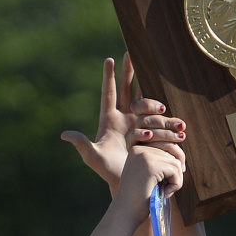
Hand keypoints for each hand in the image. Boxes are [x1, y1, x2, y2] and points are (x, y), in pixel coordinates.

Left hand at [61, 54, 185, 188]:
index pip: (109, 93)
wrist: (130, 183)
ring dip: (152, 99)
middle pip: (127, 89)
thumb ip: (81, 145)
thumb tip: (64, 134)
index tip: (109, 59)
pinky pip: (159, 120)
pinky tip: (171, 110)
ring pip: (146, 103)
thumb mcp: (93, 158)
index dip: (109, 77)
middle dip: (130, 71)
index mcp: (109, 119)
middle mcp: (124, 117)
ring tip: (160, 102)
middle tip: (132, 53)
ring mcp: (139, 124)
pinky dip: (166, 115)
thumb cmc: (108, 171)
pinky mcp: (152, 133)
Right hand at [114, 144, 184, 228]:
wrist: (125, 212)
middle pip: (173, 153)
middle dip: (176, 173)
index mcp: (137, 148)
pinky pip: (175, 171)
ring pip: (176, 162)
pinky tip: (164, 193)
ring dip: (176, 180)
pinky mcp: (150, 166)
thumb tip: (182, 159)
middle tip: (167, 188)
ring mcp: (144, 155)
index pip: (166, 146)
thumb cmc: (139, 198)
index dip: (174, 163)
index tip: (173, 178)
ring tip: (164, 191)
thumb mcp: (150, 176)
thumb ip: (161, 164)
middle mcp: (139, 148)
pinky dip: (175, 185)